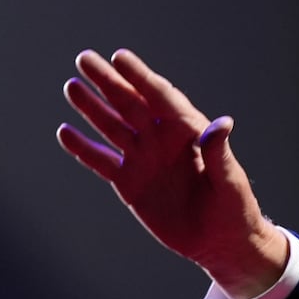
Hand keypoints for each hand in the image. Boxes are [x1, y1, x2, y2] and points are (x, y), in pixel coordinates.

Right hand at [56, 48, 288, 298]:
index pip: (161, 97)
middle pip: (130, 104)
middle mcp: (162, 140)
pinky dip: (83, 148)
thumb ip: (219, 153)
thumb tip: (222, 124)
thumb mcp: (229, 180)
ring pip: (112, 127)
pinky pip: (102, 161)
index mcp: (188, 132)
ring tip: (72, 87)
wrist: (220, 241)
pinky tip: (65, 132)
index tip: (120, 57)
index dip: (140, 76)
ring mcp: (143, 160)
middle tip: (85, 59)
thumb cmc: (233, 208)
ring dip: (92, 108)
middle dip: (108, 82)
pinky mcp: (130, 183)